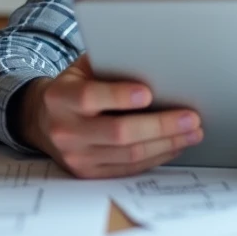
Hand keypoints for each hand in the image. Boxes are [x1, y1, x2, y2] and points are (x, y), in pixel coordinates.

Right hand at [16, 55, 203, 178]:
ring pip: (129, 154)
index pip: (89, 97)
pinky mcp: (88, 174)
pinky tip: (174, 145)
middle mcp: (65, 130)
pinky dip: (156, 157)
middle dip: (160, 125)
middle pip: (118, 132)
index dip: (119, 96)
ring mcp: (76, 157)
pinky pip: (128, 169)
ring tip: (192, 132)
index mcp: (60, 98)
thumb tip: (153, 60)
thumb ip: (109, 64)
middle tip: (190, 117)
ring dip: (166, 143)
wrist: (44, 120)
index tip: (148, 92)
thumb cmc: (74, 87)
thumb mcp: (82, 69)